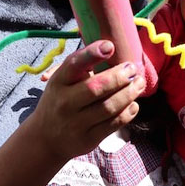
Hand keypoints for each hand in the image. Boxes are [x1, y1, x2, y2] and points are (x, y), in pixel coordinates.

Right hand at [27, 40, 143, 161]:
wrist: (46, 138)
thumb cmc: (60, 100)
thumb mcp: (62, 81)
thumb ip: (81, 67)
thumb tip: (111, 49)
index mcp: (58, 82)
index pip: (73, 65)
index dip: (92, 54)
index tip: (110, 46)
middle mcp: (65, 102)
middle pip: (96, 87)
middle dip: (119, 77)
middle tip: (132, 69)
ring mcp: (76, 123)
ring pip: (109, 107)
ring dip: (129, 93)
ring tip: (139, 84)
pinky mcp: (88, 139)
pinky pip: (113, 124)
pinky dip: (128, 113)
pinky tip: (133, 104)